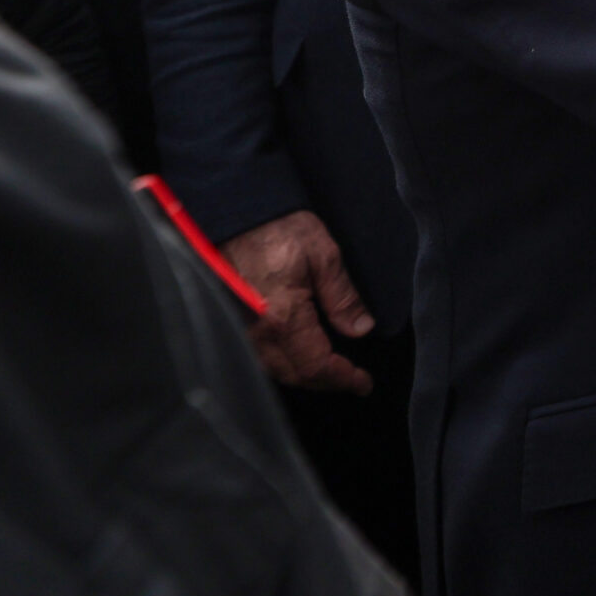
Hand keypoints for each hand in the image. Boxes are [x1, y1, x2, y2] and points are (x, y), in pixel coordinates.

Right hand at [222, 210, 375, 394]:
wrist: (236, 212)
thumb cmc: (279, 228)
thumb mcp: (324, 255)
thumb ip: (343, 297)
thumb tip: (360, 329)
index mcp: (283, 318)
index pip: (316, 366)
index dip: (343, 378)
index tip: (363, 383)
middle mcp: (257, 332)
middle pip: (294, 375)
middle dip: (326, 382)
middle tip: (352, 379)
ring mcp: (240, 329)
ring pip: (274, 370)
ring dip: (303, 375)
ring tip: (329, 371)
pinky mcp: (231, 320)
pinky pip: (258, 356)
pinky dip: (282, 364)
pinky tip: (296, 356)